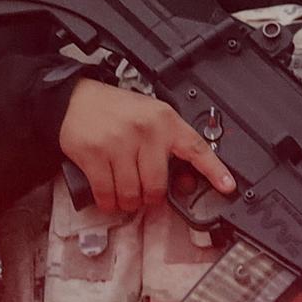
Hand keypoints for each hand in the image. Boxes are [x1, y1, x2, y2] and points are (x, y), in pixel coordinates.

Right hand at [58, 78, 236, 214]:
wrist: (74, 99)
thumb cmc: (115, 111)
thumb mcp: (149, 117)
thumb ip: (168, 145)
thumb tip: (184, 182)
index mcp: (164, 120)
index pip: (196, 148)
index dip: (214, 171)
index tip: (227, 186)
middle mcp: (144, 131)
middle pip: (157, 186)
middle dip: (150, 198)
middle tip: (144, 194)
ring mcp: (118, 143)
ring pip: (132, 194)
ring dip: (128, 202)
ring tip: (124, 193)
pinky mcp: (94, 154)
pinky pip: (107, 194)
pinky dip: (108, 202)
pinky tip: (109, 197)